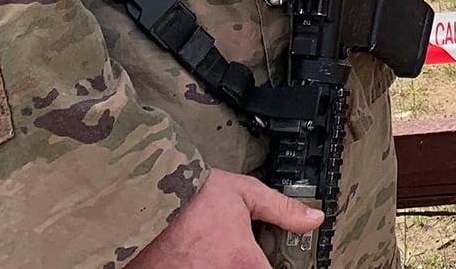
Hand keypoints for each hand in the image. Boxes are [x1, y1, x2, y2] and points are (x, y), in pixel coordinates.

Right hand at [134, 168, 320, 268]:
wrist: (140, 201)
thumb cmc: (191, 197)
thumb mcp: (244, 193)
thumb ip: (282, 209)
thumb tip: (315, 219)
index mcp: (244, 262)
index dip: (271, 264)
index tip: (266, 257)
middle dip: (246, 265)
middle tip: (235, 250)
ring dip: (222, 265)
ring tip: (213, 250)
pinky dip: (200, 268)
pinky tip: (197, 257)